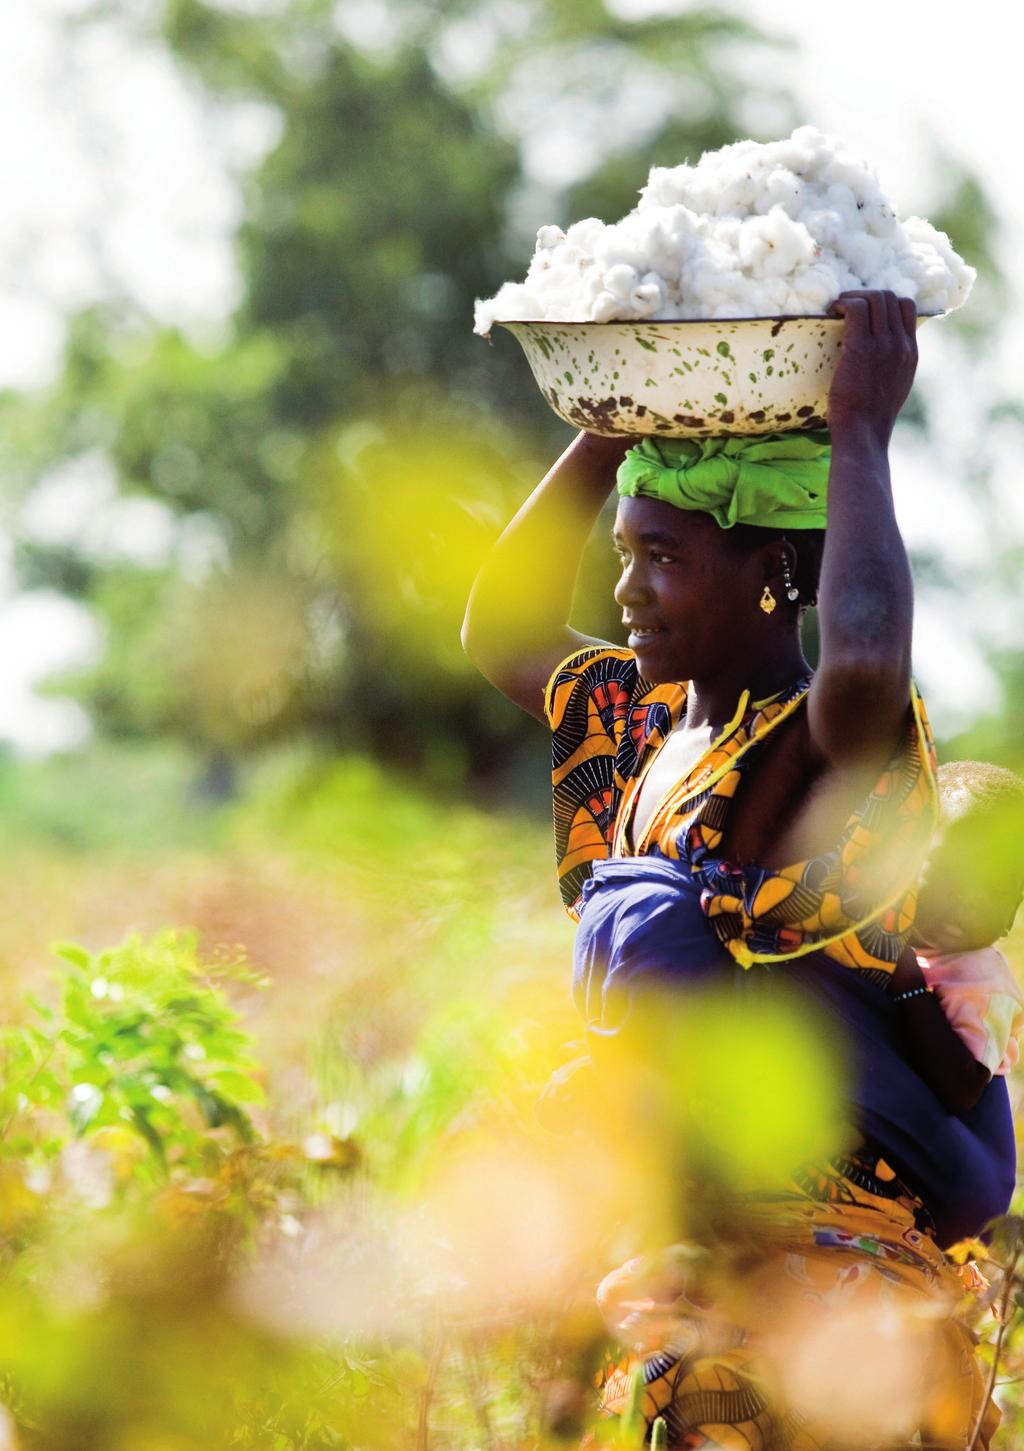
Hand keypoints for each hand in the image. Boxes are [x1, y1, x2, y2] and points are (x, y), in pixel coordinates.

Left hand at [826, 289, 918, 446]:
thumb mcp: (893, 388)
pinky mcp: (862, 347)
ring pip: (875, 298)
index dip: (885, 301)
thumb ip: (892, 366)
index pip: (907, 307)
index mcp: (911, 353)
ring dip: (853, 297)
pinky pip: (856, 309)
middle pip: (891, 297)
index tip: (866, 309)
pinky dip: (842, 304)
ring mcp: (884, 344)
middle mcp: (901, 344)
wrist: (864, 433)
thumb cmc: (870, 418)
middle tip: (846, 306)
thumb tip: (878, 356)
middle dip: (866, 295)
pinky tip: (831, 312)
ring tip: (837, 308)